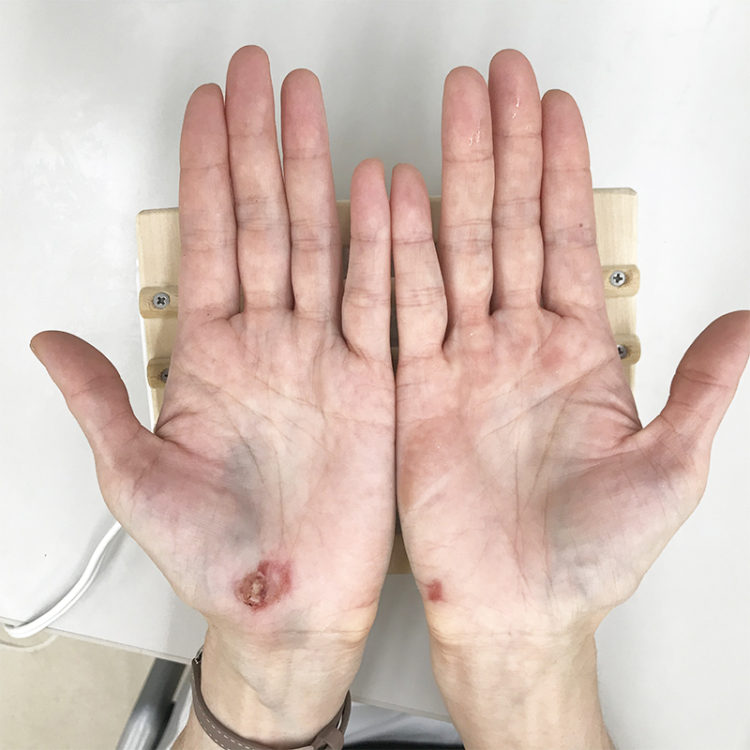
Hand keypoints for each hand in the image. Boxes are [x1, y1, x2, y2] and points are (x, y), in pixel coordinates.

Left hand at [30, 46, 394, 745]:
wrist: (283, 605)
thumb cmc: (213, 555)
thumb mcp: (137, 480)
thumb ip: (102, 403)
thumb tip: (45, 341)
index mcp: (210, 358)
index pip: (206, 242)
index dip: (205, 171)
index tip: (209, 107)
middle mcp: (269, 343)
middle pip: (262, 223)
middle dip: (259, 144)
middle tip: (261, 77)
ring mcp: (322, 355)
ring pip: (318, 244)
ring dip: (313, 172)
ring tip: (310, 107)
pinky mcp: (373, 382)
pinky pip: (377, 300)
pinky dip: (381, 244)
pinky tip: (379, 190)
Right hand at [391, 50, 749, 747]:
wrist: (519, 611)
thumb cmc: (592, 557)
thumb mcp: (671, 469)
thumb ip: (703, 388)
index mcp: (577, 355)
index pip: (567, 240)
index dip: (561, 171)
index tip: (552, 108)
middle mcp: (515, 346)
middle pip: (508, 225)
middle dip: (503, 147)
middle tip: (493, 80)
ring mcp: (462, 361)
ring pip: (457, 249)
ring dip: (455, 178)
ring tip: (450, 114)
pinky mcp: (415, 389)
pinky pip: (404, 306)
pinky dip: (397, 250)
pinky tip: (393, 196)